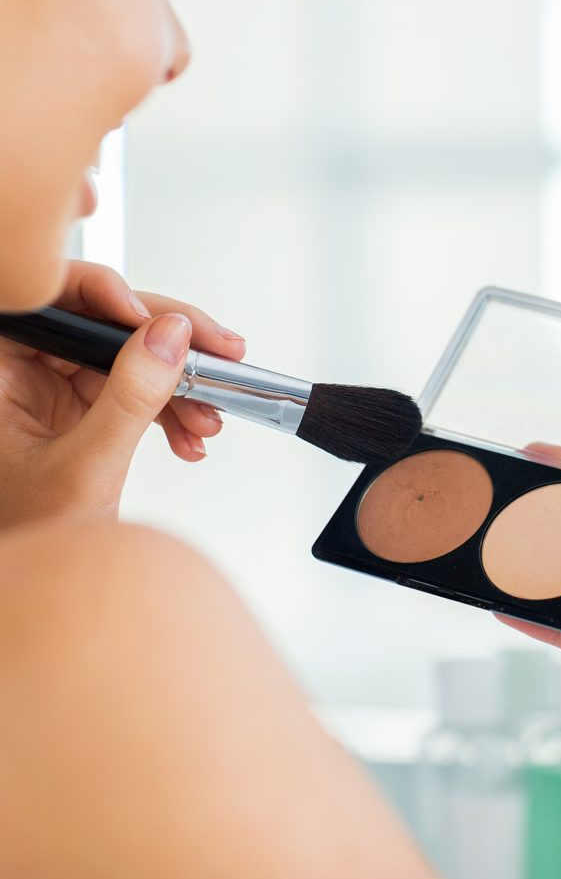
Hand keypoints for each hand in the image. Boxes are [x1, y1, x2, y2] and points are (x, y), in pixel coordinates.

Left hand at [0, 261, 246, 525]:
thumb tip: (169, 336)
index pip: (53, 301)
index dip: (109, 297)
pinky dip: (172, 408)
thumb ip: (130, 397)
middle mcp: (24, 370)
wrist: (44, 582)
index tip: (161, 323)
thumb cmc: (31, 534)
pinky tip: (190, 435)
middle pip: (105, 322)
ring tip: (207, 417)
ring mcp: (55, 387)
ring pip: (131, 354)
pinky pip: (139, 387)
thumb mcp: (86, 467)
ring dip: (180, 384)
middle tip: (219, 351)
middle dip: (168, 342)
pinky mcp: (84, 407)